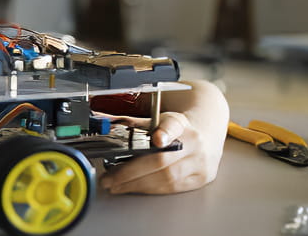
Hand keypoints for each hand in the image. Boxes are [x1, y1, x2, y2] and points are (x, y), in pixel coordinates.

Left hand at [96, 81, 228, 193]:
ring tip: (116, 185)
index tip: (158, 138)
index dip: (165, 132)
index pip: (173, 125)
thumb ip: (133, 123)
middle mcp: (194, 141)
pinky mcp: (202, 177)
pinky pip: (172, 188)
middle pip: (162, 160)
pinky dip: (150, 189)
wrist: (206, 131)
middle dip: (131, 173)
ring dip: (137, 185)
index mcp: (181, 122)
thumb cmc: (177, 128)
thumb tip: (100, 122)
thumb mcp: (157, 118)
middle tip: (110, 179)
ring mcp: (201, 161)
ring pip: (167, 178)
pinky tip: (134, 187)